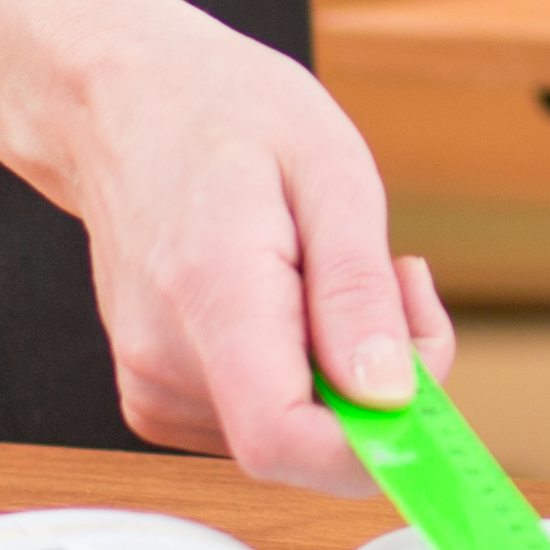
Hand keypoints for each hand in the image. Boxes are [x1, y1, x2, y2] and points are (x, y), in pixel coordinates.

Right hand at [33, 0, 450, 491]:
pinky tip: (301, 296)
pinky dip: (305, 373)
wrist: (123, 102)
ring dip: (347, 372)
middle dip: (382, 384)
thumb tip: (391, 397)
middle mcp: (165, 359)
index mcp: (210, 296)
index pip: (282, 440)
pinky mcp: (154, 392)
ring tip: (339, 266)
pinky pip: (261, 416)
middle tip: (398, 278)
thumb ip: (358, 293)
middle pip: (304, 442)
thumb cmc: (228, 115)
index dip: (370, 447)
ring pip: (292, 433)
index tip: (426, 392)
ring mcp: (150, 382)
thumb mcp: (331, 171)